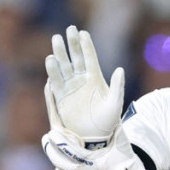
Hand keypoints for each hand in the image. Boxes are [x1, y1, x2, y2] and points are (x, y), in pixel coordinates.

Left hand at [42, 123, 158, 169]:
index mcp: (96, 165)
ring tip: (49, 142)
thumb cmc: (124, 159)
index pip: (73, 153)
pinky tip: (56, 152)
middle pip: (61, 163)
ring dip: (54, 155)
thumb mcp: (121, 142)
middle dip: (51, 149)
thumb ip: (113, 126)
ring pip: (62, 168)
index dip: (61, 143)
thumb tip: (108, 103)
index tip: (52, 132)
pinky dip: (61, 163)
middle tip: (47, 136)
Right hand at [44, 26, 123, 147]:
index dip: (86, 45)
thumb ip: (117, 87)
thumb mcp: (115, 104)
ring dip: (59, 55)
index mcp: (95, 78)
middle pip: (74, 58)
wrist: (94, 138)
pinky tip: (50, 63)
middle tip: (68, 30)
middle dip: (71, 44)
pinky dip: (52, 74)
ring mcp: (70, 88)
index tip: (82, 32)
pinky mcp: (60, 99)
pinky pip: (55, 84)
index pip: (89, 57)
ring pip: (62, 68)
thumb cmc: (108, 121)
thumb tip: (120, 70)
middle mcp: (81, 80)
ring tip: (56, 42)